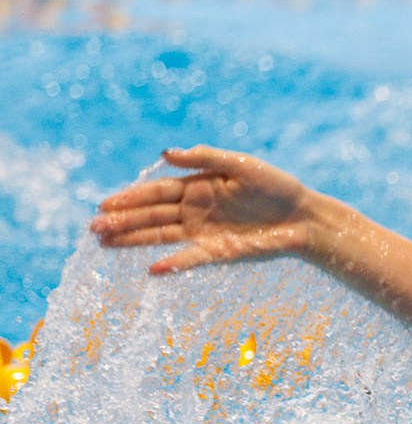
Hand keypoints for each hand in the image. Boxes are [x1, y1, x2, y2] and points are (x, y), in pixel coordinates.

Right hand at [91, 146, 326, 274]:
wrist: (305, 217)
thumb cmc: (277, 186)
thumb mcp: (241, 165)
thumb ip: (205, 158)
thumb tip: (165, 153)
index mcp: (198, 187)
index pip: (156, 192)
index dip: (130, 197)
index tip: (104, 203)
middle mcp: (196, 210)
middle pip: (152, 216)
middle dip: (123, 221)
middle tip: (93, 228)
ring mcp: (205, 232)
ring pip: (162, 237)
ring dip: (134, 240)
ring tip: (105, 244)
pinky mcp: (220, 252)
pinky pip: (192, 258)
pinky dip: (174, 263)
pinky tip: (153, 269)